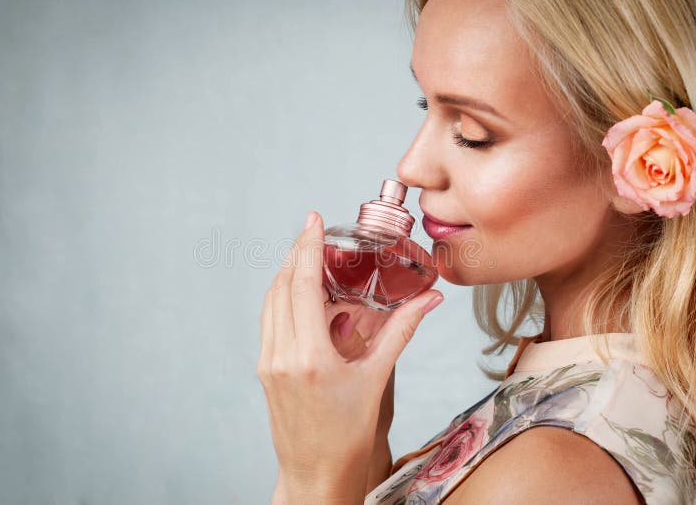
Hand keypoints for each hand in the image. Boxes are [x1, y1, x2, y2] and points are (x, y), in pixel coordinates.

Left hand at [258, 210, 443, 502]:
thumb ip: (400, 333)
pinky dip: (283, 298)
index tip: (313, 220)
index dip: (308, 247)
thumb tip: (429, 301)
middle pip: (282, 287)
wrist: (316, 475)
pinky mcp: (266, 370)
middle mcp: (282, 356)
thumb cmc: (348, 437)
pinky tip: (301, 294)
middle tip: (315, 231)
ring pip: (271, 302)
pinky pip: (270, 321)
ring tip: (309, 256)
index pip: (303, 286)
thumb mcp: (377, 380)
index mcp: (310, 357)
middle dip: (297, 253)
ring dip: (288, 274)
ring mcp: (269, 363)